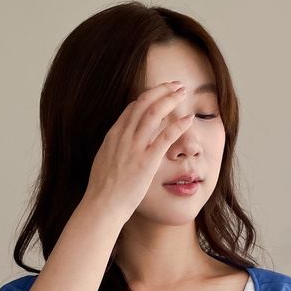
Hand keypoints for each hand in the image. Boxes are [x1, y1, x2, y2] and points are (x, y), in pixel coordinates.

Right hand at [84, 80, 195, 225]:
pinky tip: (189, 119)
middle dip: (161, 90)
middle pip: (144, 103)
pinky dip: (178, 125)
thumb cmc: (103, 191)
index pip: (132, 108)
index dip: (148, 97)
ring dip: (170, 99)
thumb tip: (119, 148)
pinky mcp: (147, 161)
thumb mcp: (104, 162)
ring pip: (154, 113)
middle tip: (176, 85)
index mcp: (113, 136)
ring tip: (183, 92)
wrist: (102, 206)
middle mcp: (123, 136)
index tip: (160, 93)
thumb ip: (114, 150)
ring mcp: (135, 148)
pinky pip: (165, 137)